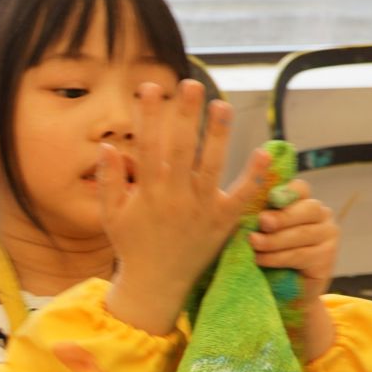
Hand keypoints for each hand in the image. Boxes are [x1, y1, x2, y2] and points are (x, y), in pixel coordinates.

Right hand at [100, 80, 264, 335]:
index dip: (149, 116)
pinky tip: (263, 151)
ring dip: (218, 134)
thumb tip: (108, 146)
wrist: (156, 286)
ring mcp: (201, 210)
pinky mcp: (222, 223)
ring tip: (223, 105)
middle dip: (185, 115)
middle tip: (191, 85)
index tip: (150, 88)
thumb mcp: (111, 215)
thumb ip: (109, 180)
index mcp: (148, 193)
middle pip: (181, 148)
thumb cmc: (132, 246)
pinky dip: (253, 176)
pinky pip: (241, 197)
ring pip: (212, 165)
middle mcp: (175, 198)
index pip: (148, 145)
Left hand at [249, 179, 337, 306]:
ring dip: (276, 240)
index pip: (300, 189)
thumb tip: (247, 201)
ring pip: (303, 234)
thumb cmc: (267, 255)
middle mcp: (321, 216)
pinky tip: (261, 259)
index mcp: (304, 202)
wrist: (281, 292)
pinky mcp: (327, 259)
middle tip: (262, 221)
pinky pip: (301, 255)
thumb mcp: (261, 232)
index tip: (270, 198)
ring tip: (253, 243)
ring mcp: (328, 236)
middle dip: (282, 216)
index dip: (287, 191)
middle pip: (307, 209)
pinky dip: (278, 258)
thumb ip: (260, 217)